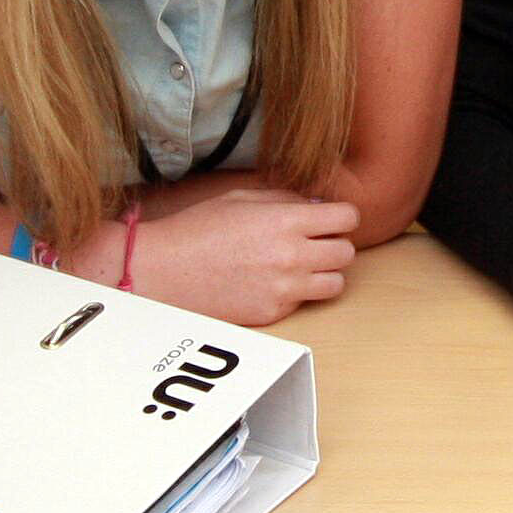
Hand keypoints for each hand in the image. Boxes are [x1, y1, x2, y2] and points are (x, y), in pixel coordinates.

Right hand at [124, 186, 356, 325]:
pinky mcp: (274, 313)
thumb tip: (316, 204)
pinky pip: (305, 302)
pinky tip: (273, 282)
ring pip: (336, 283)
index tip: (331, 218)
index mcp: (285, 221)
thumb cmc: (197, 230)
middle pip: (347, 253)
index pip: (347, 218)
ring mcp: (284, 288)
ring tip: (303, 266)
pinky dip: (297, 293)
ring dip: (325, 273)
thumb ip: (284, 200)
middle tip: (316, 242)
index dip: (342, 216)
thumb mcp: (241, 199)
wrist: (164, 271)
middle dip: (336, 244)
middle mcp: (291, 256)